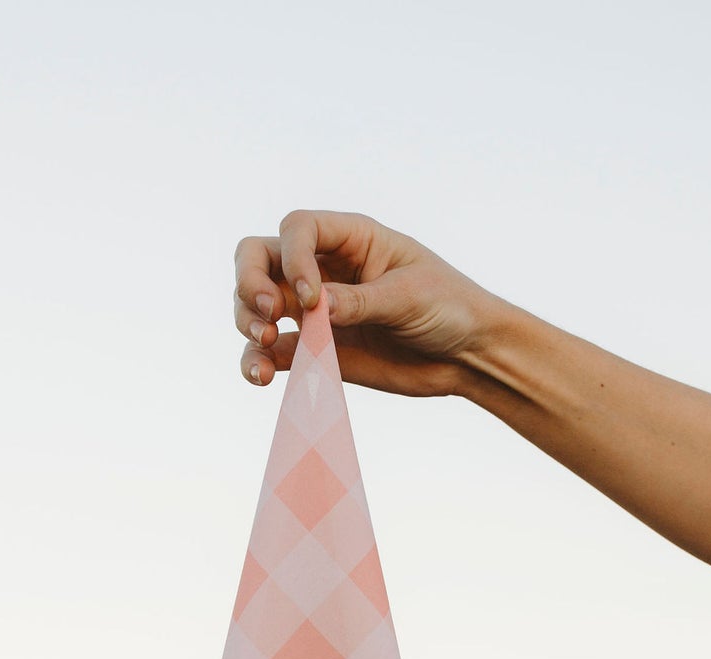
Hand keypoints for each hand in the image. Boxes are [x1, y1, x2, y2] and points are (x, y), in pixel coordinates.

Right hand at [233, 209, 505, 397]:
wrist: (465, 356)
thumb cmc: (448, 307)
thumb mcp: (409, 297)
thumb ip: (360, 301)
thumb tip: (314, 308)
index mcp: (349, 239)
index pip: (297, 229)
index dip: (293, 258)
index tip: (312, 298)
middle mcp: (323, 269)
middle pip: (259, 258)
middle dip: (250, 283)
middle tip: (266, 314)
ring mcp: (313, 311)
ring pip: (254, 306)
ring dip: (246, 322)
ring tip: (263, 342)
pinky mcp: (312, 352)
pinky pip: (270, 354)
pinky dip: (256, 363)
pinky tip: (261, 377)